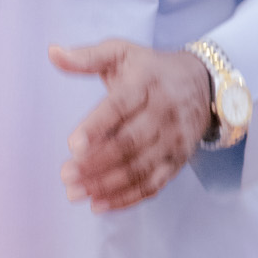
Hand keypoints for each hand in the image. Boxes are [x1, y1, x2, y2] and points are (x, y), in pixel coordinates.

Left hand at [50, 39, 212, 213]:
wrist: (204, 84)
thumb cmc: (151, 70)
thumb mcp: (121, 53)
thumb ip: (86, 57)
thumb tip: (53, 53)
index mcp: (146, 83)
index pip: (120, 106)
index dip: (97, 126)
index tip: (72, 144)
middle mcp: (164, 112)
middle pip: (130, 143)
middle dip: (96, 162)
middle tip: (66, 175)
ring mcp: (173, 140)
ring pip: (140, 168)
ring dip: (107, 184)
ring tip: (76, 193)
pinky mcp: (178, 161)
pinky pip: (153, 184)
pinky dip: (127, 198)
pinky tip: (99, 205)